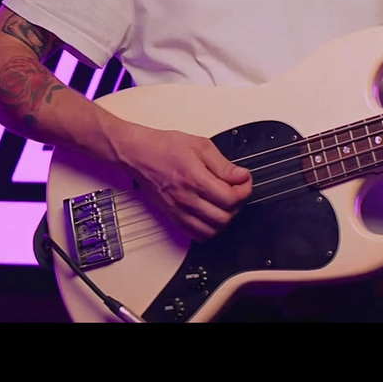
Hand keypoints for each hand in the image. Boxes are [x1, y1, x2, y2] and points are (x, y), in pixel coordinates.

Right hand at [116, 128, 252, 240]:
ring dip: (224, 219)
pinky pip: (197, 235)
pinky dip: (209, 229)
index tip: (244, 181)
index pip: (230, 198)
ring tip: (224, 203)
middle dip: (237, 205)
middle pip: (224, 217)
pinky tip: (211, 214)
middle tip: (236, 191)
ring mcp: (178, 210)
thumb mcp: (200, 145)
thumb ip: (223, 164)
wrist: (138, 154)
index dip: (244, 190)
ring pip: (212, 231)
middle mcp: (186, 199)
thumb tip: (241, 176)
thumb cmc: (164, 147)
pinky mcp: (172, 217)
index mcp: (194, 178)